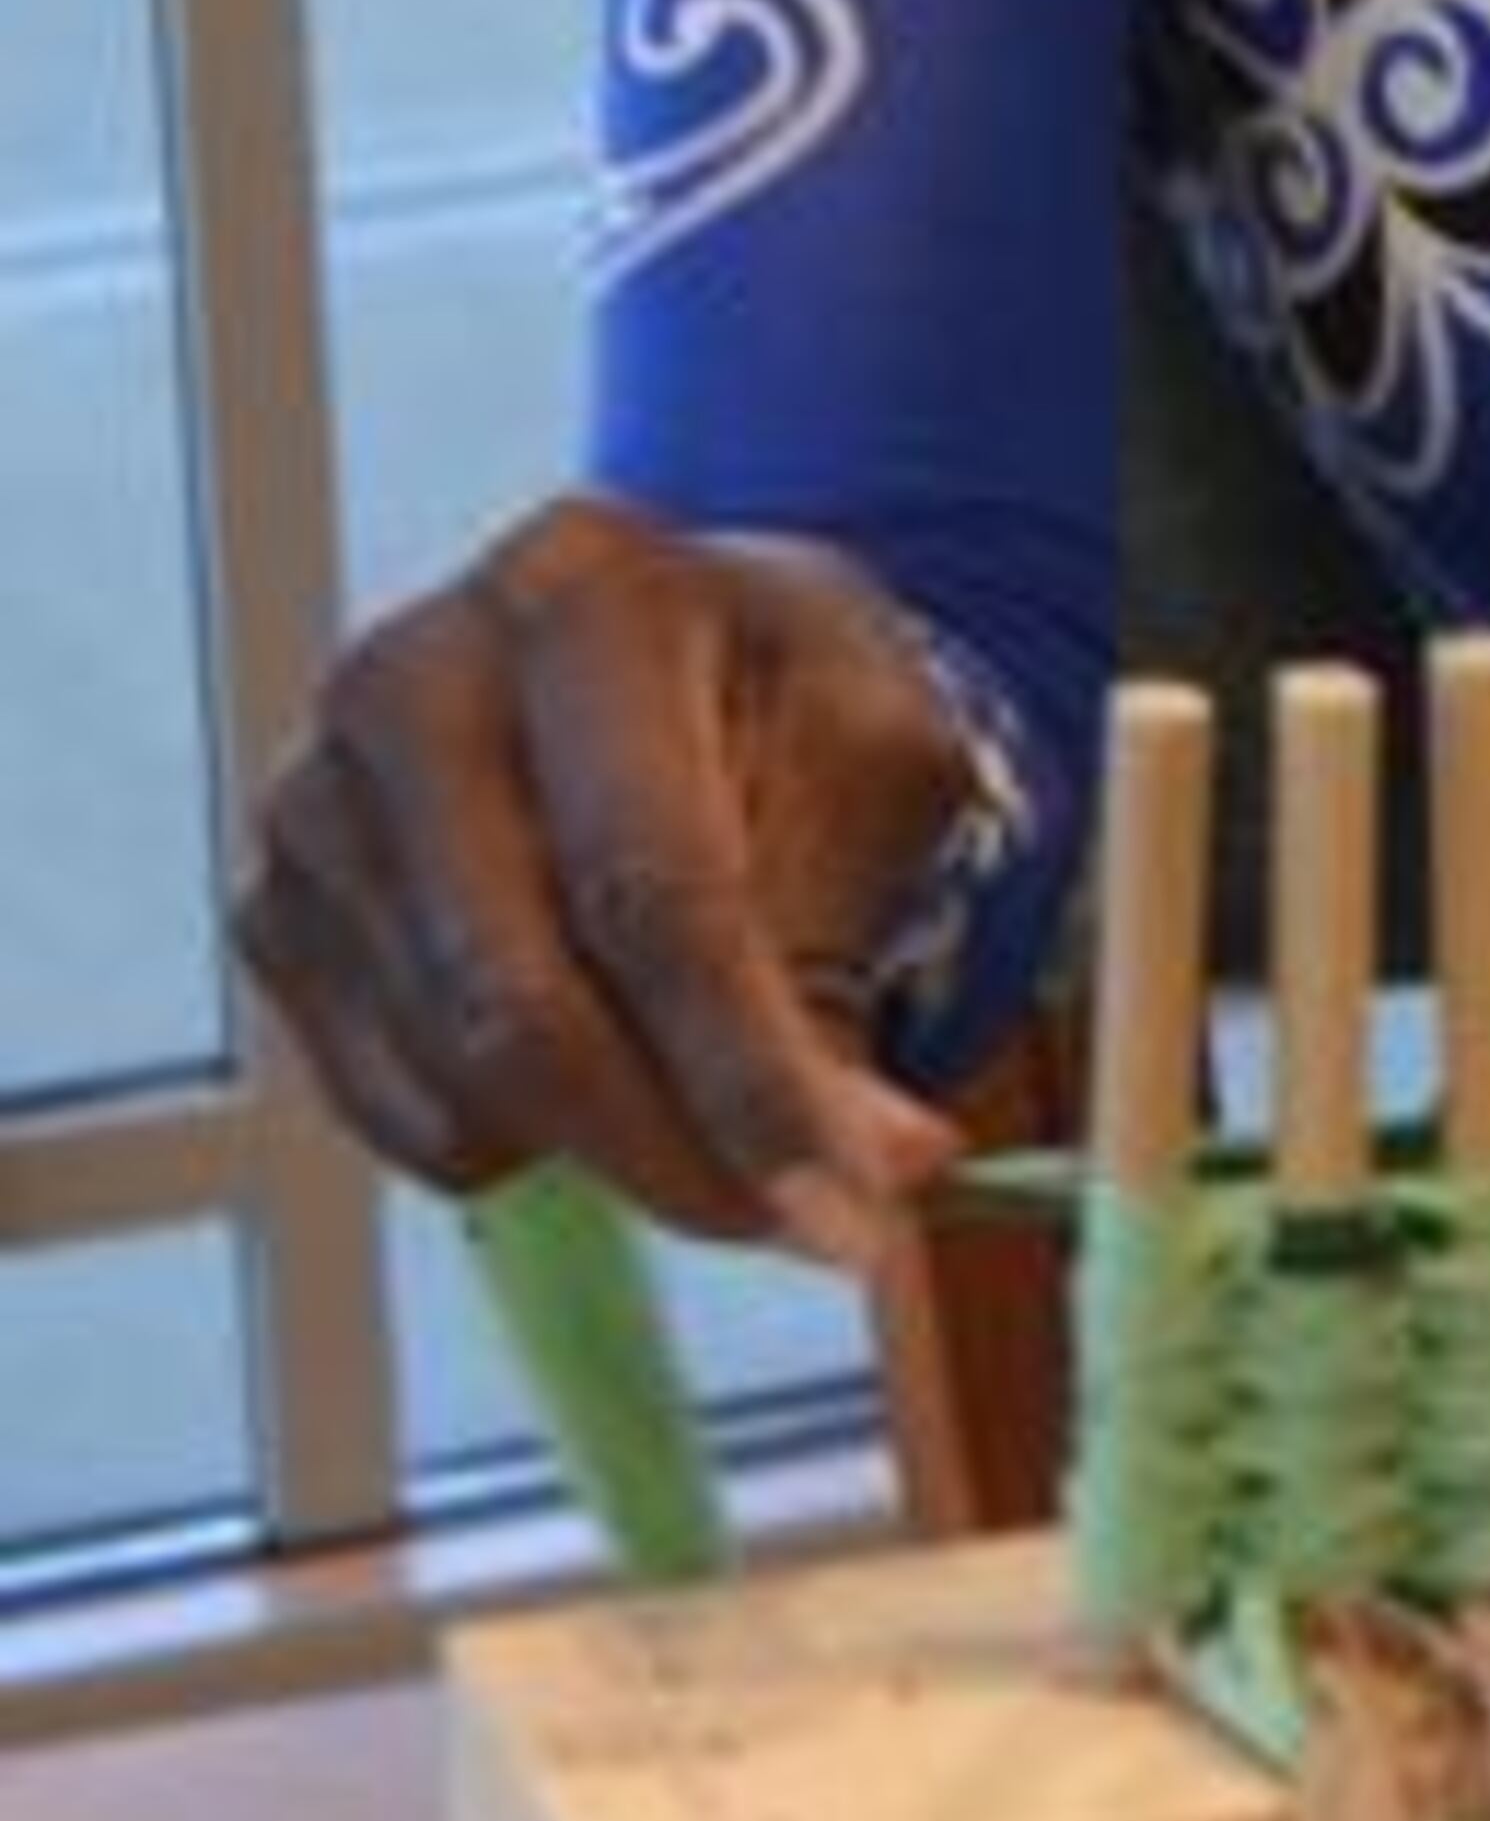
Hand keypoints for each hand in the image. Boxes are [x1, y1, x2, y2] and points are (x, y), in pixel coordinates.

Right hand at [230, 495, 972, 1259]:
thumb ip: (853, 955)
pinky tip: (607, 1057)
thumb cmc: (788, 709)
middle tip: (808, 1223)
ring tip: (725, 1104)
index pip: (651, 889)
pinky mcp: (278, 906)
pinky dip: (527, 1142)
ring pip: (462, 1081)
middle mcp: (413, 676)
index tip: (857, 1223)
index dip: (753, 1079)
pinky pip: (400, 1110)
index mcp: (585, 596)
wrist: (681, 661)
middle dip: (682, 1154)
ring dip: (620, 1154)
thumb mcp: (880, 774)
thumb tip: (871, 1163)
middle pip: (524, 1004)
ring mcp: (317, 796)